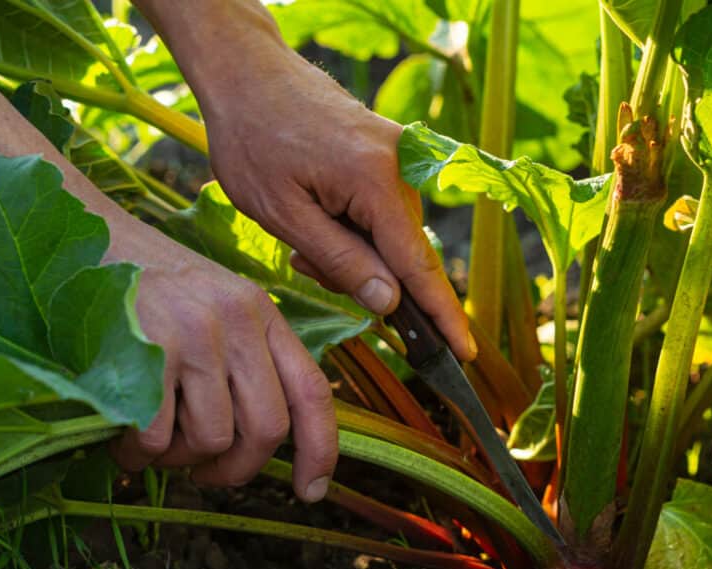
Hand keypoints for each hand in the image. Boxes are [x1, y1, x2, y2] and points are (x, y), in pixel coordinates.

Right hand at [108, 223, 337, 502]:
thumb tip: (258, 441)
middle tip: (203, 473)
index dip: (320, 449)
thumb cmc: (142, 287)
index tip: (311, 491)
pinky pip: (159, 440)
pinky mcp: (149, 351)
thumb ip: (243, 357)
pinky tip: (121, 433)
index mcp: (259, 312)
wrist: (77, 240)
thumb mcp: (210, 305)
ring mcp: (195, 334)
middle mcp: (236, 320)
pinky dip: (137, 453)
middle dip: (235, 469)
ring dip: (177, 458)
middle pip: (266, 429)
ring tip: (149, 434)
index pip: (311, 390)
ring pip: (211, 440)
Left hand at [206, 53, 476, 361]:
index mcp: (376, 181)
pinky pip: (382, 208)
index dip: (441, 315)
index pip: (418, 266)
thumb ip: (340, 261)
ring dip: (352, 249)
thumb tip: (390, 303)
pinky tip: (316, 214)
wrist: (247, 71)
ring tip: (301, 231)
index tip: (464, 354)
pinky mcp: (388, 150)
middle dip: (363, 276)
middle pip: (401, 253)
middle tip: (305, 262)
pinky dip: (353, 226)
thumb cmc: (253, 139)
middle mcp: (400, 165)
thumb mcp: (283, 214)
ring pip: (389, 234)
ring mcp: (398, 154)